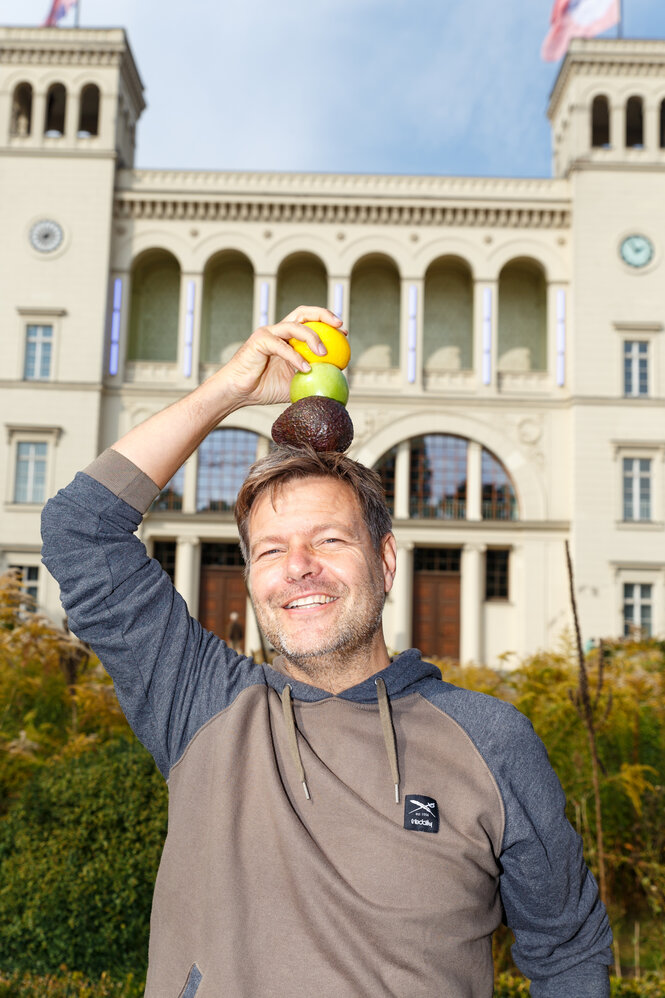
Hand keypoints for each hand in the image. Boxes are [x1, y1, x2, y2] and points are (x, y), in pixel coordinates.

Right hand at [221, 306, 346, 407]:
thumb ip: (313, 379)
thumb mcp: (295, 384)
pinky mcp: (259, 341)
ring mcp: (268, 334)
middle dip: (324, 314)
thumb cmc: (264, 389)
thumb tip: (337, 385)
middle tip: (340, 327)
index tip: (345, 334)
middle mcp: (279, 331)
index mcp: (288, 338)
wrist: (239, 393)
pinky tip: (306, 369)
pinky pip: (281, 346)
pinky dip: (295, 357)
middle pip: (303, 312)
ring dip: (312, 337)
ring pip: (294, 326)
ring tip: (324, 353)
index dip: (328, 322)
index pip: (310, 321)